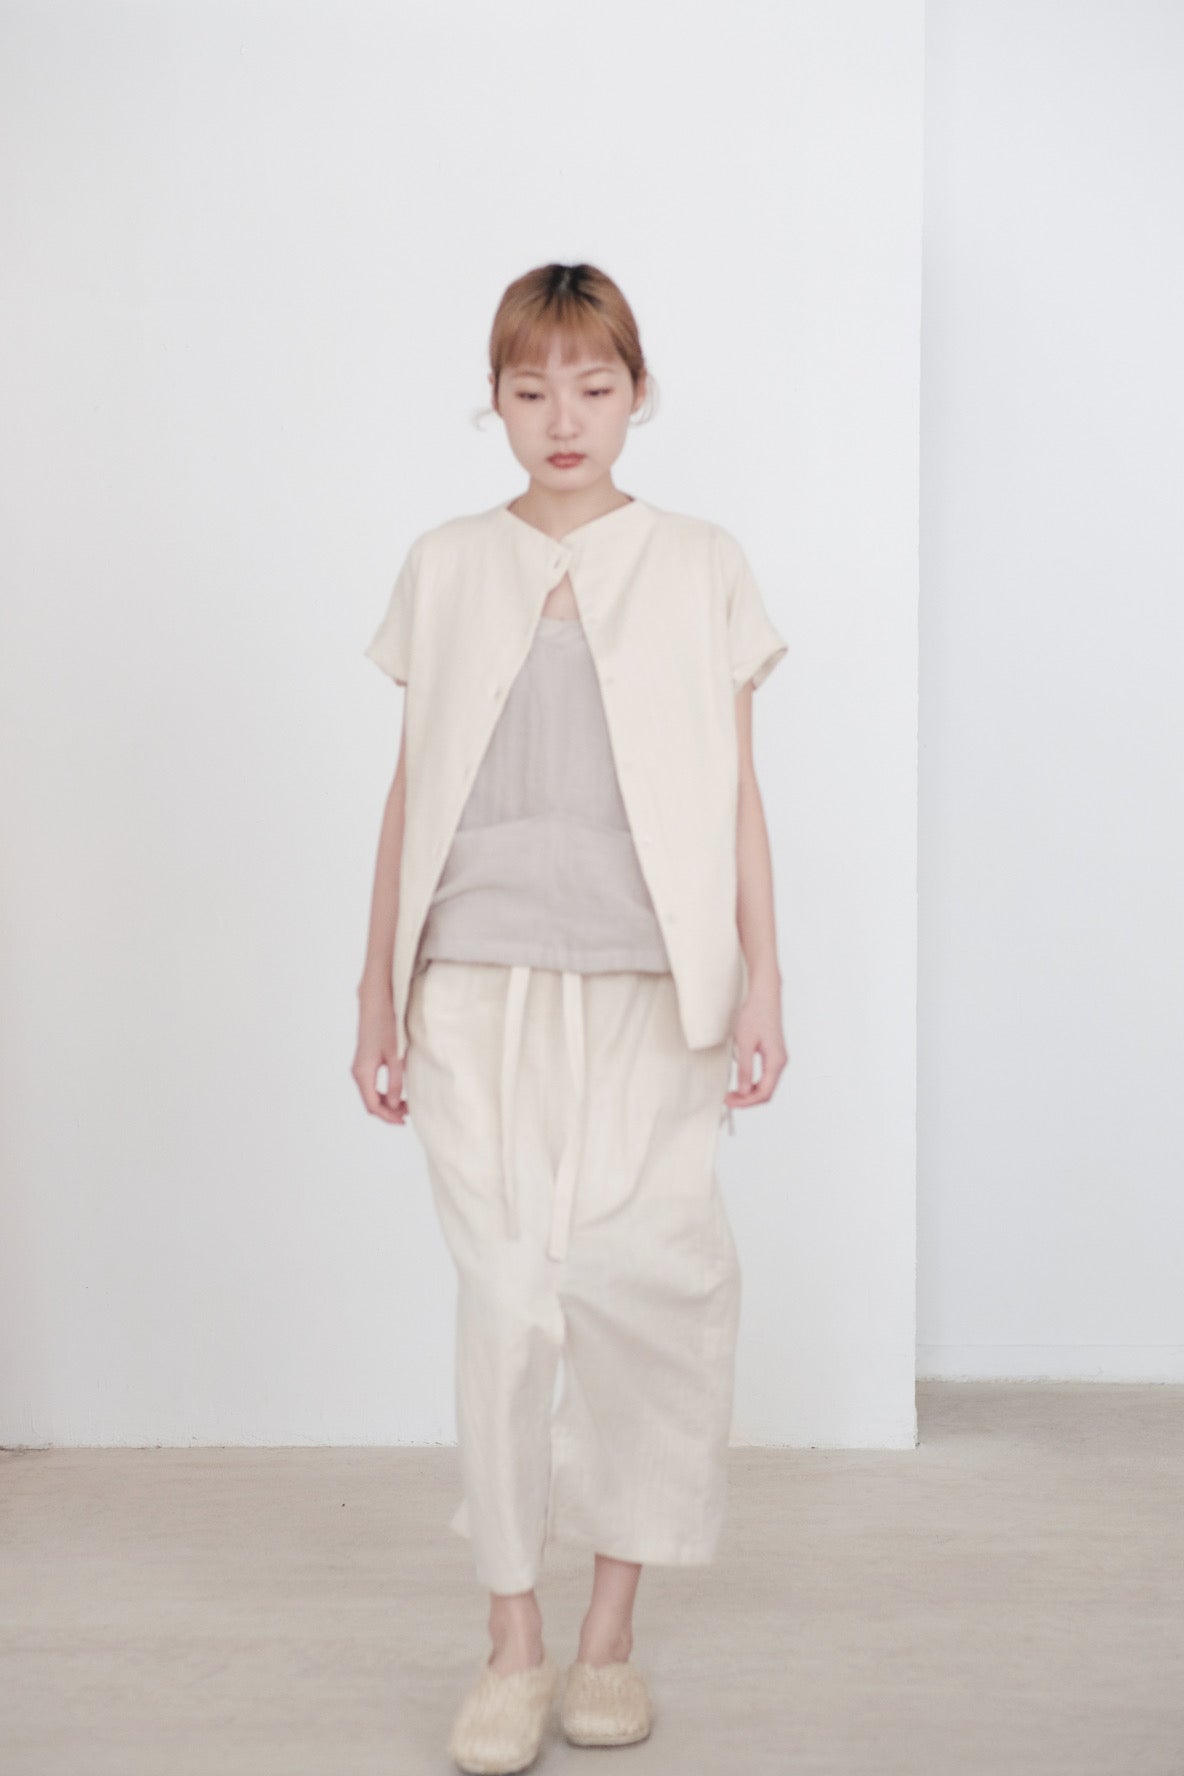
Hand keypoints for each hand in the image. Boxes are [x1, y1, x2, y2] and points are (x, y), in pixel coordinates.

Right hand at [352, 996, 409, 1124]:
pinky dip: (383, 1093)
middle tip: (407, 1115)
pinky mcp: (364, 1062)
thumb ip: (395, 1082)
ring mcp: (359, 1067)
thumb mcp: (395, 1056)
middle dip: (388, 1112)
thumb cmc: (386, 1026)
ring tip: (405, 1105)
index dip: (388, 1116)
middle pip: (370, 1102)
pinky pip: (371, 1085)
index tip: (404, 1121)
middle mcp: (357, 1072)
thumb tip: (394, 1104)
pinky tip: (397, 1093)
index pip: (373, 1105)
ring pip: (370, 1094)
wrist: (375, 1004)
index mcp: (363, 1073)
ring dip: (387, 1103)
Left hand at [725, 979, 787, 1112]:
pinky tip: (739, 1081)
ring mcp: (776, 1056)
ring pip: (766, 1084)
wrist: (762, 991)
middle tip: (727, 1099)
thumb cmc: (754, 1011)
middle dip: (747, 1099)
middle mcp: (780, 1061)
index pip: (764, 1093)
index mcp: (776, 1060)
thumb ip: (745, 1068)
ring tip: (731, 1092)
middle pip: (766, 1091)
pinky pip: (764, 1074)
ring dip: (749, 1092)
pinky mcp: (771, 1052)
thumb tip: (744, 1091)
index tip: (728, 1102)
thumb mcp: (744, 1042)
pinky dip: (752, 1082)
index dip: (746, 1102)